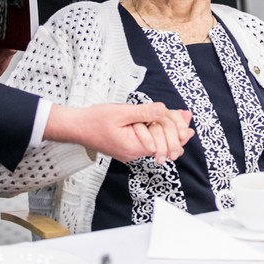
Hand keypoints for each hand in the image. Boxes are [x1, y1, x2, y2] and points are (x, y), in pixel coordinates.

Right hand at [43, 103, 194, 163]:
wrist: (76, 127)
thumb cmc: (95, 120)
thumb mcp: (122, 112)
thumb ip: (144, 113)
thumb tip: (164, 110)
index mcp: (134, 147)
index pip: (164, 141)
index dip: (176, 127)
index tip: (186, 116)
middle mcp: (134, 153)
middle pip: (163, 144)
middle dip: (175, 129)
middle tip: (187, 115)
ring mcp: (131, 152)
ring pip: (157, 142)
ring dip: (168, 130)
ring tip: (183, 118)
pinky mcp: (128, 147)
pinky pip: (148, 140)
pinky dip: (158, 131)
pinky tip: (166, 121)